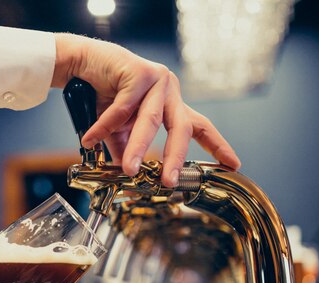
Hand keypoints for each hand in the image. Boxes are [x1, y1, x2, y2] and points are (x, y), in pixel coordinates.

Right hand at [52, 34, 240, 186]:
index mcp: (171, 105)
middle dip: (175, 157)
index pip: (200, 126)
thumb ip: (127, 151)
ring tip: (129, 168)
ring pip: (150, 120)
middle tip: (169, 181)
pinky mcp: (139, 72)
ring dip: (138, 147)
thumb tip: (128, 179)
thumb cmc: (105, 95)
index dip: (217, 146)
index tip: (233, 164)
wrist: (85, 64)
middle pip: (181, 128)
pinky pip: (123, 108)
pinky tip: (91, 138)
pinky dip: (105, 126)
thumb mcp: (119, 130)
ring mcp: (157, 80)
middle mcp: (169, 92)